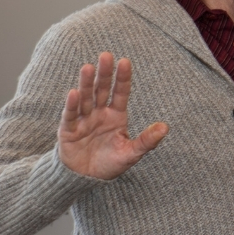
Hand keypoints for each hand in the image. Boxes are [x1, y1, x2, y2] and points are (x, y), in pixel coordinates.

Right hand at [58, 53, 167, 179]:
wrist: (86, 179)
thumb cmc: (110, 164)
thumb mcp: (131, 153)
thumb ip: (147, 141)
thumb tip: (165, 127)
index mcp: (116, 116)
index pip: (120, 93)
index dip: (122, 78)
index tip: (125, 61)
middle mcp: (99, 113)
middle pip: (101, 90)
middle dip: (104, 74)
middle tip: (106, 55)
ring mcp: (83, 120)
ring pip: (85, 98)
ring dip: (86, 84)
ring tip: (88, 68)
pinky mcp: (68, 130)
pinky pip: (70, 116)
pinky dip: (72, 105)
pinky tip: (74, 93)